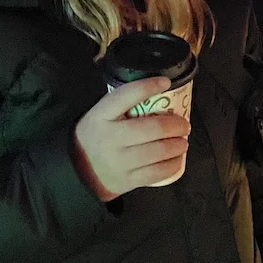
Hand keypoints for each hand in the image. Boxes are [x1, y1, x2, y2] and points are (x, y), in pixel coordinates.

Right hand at [72, 77, 190, 201]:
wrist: (78, 172)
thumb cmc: (95, 136)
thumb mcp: (99, 115)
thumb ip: (122, 105)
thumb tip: (158, 91)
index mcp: (101, 116)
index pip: (126, 96)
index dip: (148, 86)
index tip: (165, 82)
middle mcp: (110, 138)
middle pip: (152, 128)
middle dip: (175, 125)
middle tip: (184, 124)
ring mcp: (119, 162)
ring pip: (158, 152)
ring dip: (178, 145)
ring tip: (183, 141)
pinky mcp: (127, 180)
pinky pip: (157, 173)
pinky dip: (173, 164)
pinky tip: (177, 158)